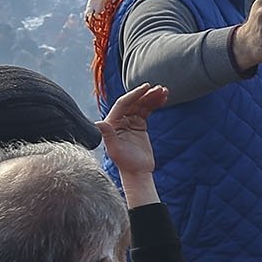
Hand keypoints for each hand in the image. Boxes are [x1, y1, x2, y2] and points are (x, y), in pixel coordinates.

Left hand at [98, 83, 168, 202]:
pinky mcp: (139, 125)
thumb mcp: (115, 150)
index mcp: (112, 123)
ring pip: (141, 104)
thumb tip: (98, 123)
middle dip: (146, 94)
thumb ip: (108, 135)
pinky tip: (163, 98)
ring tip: (164, 91)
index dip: (134, 95)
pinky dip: (155, 104)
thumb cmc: (126, 164)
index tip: (146, 88)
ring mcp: (130, 122)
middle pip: (133, 102)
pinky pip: (147, 110)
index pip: (123, 104)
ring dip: (152, 97)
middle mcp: (119, 120)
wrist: (138, 172)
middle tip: (158, 88)